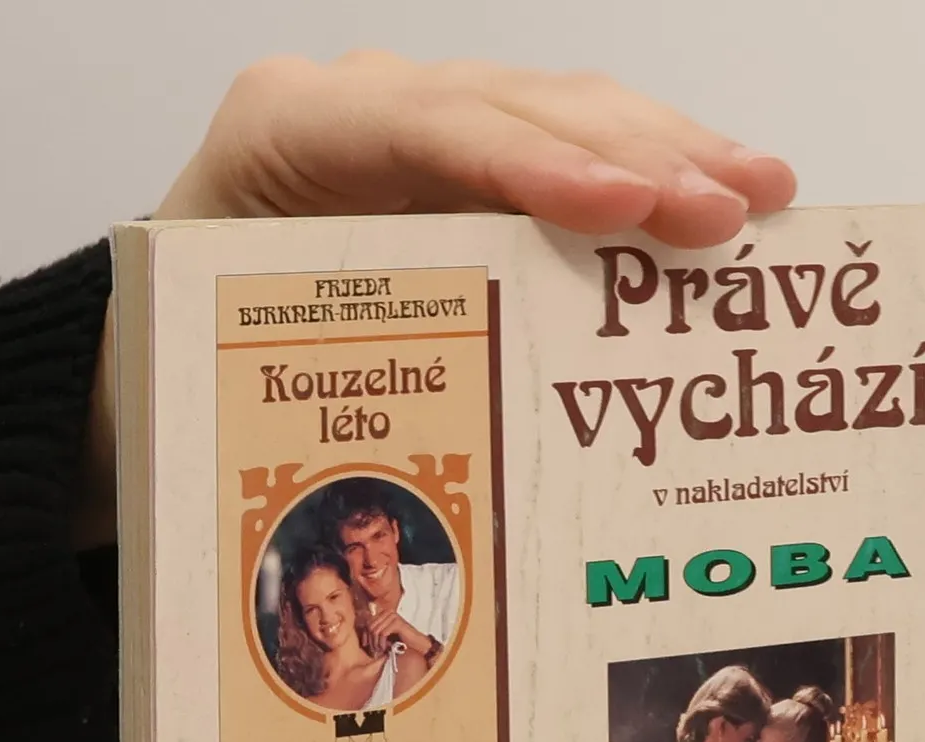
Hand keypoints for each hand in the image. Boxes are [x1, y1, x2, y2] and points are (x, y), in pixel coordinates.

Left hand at [79, 57, 796, 542]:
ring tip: (760, 191)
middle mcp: (359, 105)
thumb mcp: (232, 353)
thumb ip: (325, 361)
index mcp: (288, 131)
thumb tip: (430, 454)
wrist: (163, 323)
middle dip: (634, 155)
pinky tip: (715, 188)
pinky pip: (562, 144)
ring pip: (557, 110)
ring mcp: (416, 119)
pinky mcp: (462, 153)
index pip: (428, 128)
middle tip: (729, 212)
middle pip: (516, 104)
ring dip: (666, 150)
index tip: (621, 205)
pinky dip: (643, 169)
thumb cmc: (195, 347)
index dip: (533, 161)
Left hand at [364, 608, 432, 656]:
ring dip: (376, 643)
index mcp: (384, 612)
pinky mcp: (397, 622)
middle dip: (370, 640)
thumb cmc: (402, 640)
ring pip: (375, 630)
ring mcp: (393, 616)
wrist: (417, 644)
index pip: (368, 622)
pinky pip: (382, 634)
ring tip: (380, 651)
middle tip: (374, 651)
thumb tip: (363, 636)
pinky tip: (385, 648)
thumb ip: (376, 632)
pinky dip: (382, 643)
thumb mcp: (386, 635)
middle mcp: (388, 612)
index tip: (366, 646)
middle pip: (370, 626)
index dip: (365, 635)